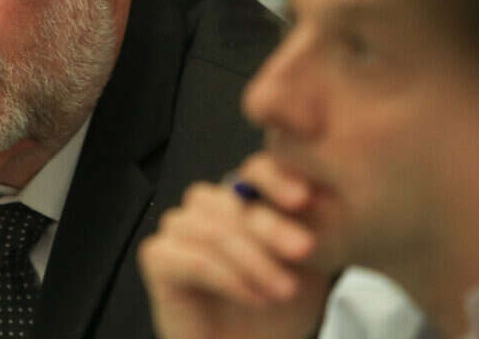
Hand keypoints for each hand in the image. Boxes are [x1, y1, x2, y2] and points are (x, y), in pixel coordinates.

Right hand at [138, 153, 330, 338]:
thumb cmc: (274, 309)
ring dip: (252, 260)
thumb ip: (306, 227)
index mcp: (243, 198)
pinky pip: (192, 259)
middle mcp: (206, 206)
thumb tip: (321, 197)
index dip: (276, 178)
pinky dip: (227, 278)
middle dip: (270, 227)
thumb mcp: (304, 266)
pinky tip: (254, 297)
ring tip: (282, 289)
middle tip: (303, 250)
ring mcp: (178, 229)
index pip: (255, 170)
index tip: (303, 199)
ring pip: (212, 229)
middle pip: (231, 200)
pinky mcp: (157, 257)